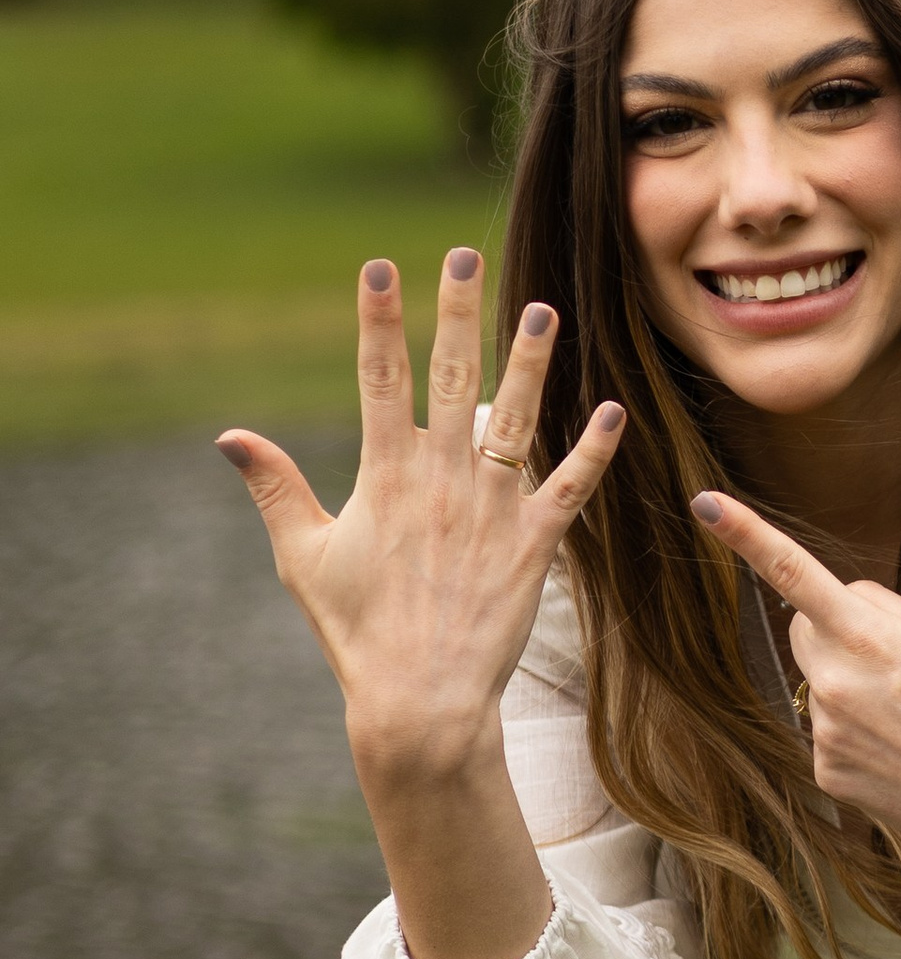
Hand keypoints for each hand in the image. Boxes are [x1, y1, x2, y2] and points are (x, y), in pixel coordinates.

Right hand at [219, 250, 624, 791]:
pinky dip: (592, 450)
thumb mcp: (305, 558)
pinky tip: (612, 409)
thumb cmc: (358, 631)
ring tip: (542, 309)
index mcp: (385, 476)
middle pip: (450, 378)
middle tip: (465, 256)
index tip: (378, 267)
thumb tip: (230, 436)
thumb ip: (275, 490)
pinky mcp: (535, 545)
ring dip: (531, 362)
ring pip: (516, 418)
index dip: (378, 321)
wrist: (420, 702)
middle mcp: (441, 481)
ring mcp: (492, 509)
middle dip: (456, 313)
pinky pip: (570, 487)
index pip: (379, 379)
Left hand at [690, 486, 900, 958]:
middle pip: (804, 631)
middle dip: (836, 635)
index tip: (706, 504)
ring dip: (851, 691)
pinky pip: (826, 732)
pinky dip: (855, 735)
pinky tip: (897, 751)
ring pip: (819, 686)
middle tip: (895, 664)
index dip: (747, 535)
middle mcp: (833, 681)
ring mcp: (824, 730)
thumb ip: (881, 608)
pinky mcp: (824, 770)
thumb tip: (838, 599)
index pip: (794, 574)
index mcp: (866, 636)